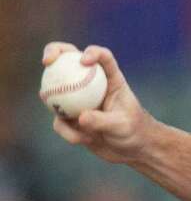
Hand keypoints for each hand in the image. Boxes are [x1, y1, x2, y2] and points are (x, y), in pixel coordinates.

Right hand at [43, 42, 155, 164]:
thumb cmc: (134, 131)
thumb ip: (102, 120)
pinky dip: (68, 131)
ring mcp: (78, 99)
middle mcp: (92, 84)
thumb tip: (80, 117)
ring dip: (55, 102)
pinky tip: (82, 140)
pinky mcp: (69, 116)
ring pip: (56, 90)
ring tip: (72, 121)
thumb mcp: (122, 126)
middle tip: (46, 61)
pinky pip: (59, 121)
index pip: (103, 58)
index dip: (93, 52)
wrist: (131, 149)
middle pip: (69, 59)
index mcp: (111, 79)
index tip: (83, 61)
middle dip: (54, 51)